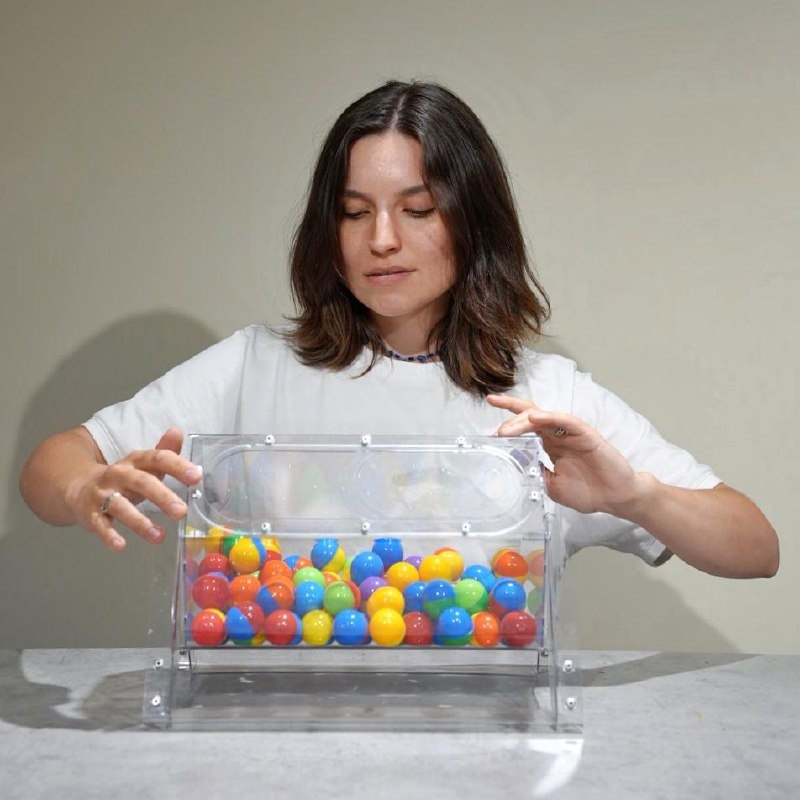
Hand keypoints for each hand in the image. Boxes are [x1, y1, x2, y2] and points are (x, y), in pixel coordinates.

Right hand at [66, 428, 200, 551]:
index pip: (158, 459)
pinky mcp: (90, 514)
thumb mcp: (143, 464)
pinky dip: (109, 536)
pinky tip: (121, 546)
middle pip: (141, 482)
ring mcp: (103, 495)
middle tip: (181, 511)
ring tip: (159, 536)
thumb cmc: (122, 477)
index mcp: (136, 461)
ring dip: (140, 522)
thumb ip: (163, 452)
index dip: (177, 466)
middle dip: (162, 496)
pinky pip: (100, 525)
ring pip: (121, 507)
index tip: (196, 477)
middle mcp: (119, 474)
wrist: (75, 484)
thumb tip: (178, 431)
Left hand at [487, 394, 644, 515]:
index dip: (508, 420)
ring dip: (523, 421)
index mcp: (550, 445)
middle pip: (530, 416)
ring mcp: (572, 432)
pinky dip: (549, 418)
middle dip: (509, 415)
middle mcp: (559, 435)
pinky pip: (565, 421)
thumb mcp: (552, 486)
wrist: (616, 498)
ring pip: (543, 417)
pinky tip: (534, 418)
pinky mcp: (585, 433)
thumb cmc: (589, 492)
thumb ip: (535, 472)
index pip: (525, 426)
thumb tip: (515, 464)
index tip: (488, 420)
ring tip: (506, 430)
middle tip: (495, 430)